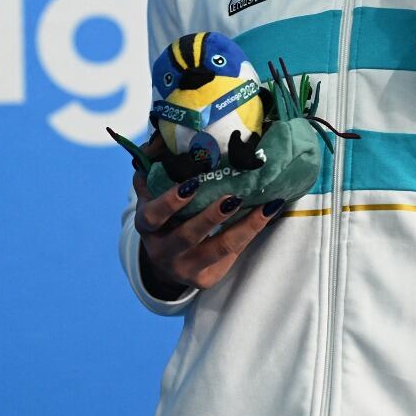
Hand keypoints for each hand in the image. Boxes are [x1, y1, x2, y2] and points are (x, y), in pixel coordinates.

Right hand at [132, 169, 280, 293]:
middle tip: (233, 197)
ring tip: (264, 205)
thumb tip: (162, 136)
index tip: (192, 183)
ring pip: (217, 249)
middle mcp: (162, 250)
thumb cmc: (164, 215)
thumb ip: (156, 168)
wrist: (165, 260)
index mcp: (147, 225)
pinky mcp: (206, 278)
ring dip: (242, 227)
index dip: (171, 201)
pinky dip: (251, 233)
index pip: (154, 215)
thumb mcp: (153, 195)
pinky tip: (268, 213)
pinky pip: (231, 256)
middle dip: (211, 216)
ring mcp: (184, 268)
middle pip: (187, 235)